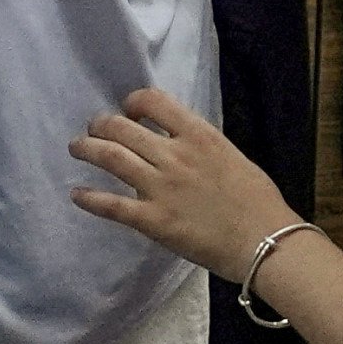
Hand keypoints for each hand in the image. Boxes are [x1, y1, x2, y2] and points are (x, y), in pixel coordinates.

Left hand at [70, 86, 305, 278]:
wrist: (266, 242)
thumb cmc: (258, 202)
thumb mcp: (231, 156)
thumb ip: (201, 146)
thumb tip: (180, 144)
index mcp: (198, 135)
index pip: (153, 101)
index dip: (133, 103)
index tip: (128, 112)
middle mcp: (174, 155)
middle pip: (122, 127)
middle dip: (101, 125)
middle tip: (93, 130)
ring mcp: (160, 187)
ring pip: (110, 157)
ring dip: (87, 149)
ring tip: (77, 148)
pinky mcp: (153, 221)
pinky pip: (111, 205)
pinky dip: (89, 198)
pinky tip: (77, 194)